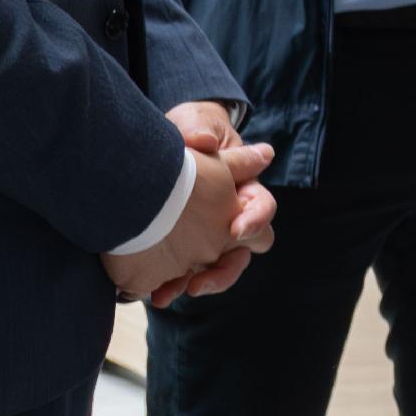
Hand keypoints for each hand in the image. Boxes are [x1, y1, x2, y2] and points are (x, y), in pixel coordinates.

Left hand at [108, 122, 277, 309]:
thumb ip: (200, 129)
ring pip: (215, 271)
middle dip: (226, 269)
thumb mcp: (194, 122)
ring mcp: (206, 239)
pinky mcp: (181, 251)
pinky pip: (183, 277)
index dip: (254, 220)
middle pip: (243, 252)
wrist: (154, 146)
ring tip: (175, 291)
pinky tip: (154, 293)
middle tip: (202, 278)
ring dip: (201, 283)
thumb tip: (205, 141)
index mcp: (242, 190)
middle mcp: (229, 219)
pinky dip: (171, 287)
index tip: (235, 230)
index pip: (261, 208)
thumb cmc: (188, 131)